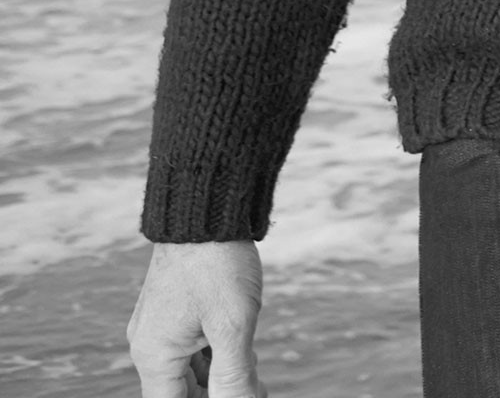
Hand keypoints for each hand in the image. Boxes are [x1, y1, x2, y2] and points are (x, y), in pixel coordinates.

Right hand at [129, 241, 267, 397]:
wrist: (207, 212)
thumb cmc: (218, 266)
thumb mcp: (232, 325)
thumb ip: (233, 375)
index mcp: (153, 355)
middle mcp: (149, 345)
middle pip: (183, 391)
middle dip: (219, 392)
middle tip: (258, 388)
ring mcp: (160, 328)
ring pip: (192, 370)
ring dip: (223, 374)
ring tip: (255, 371)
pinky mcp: (175, 313)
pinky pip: (194, 348)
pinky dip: (219, 354)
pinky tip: (244, 350)